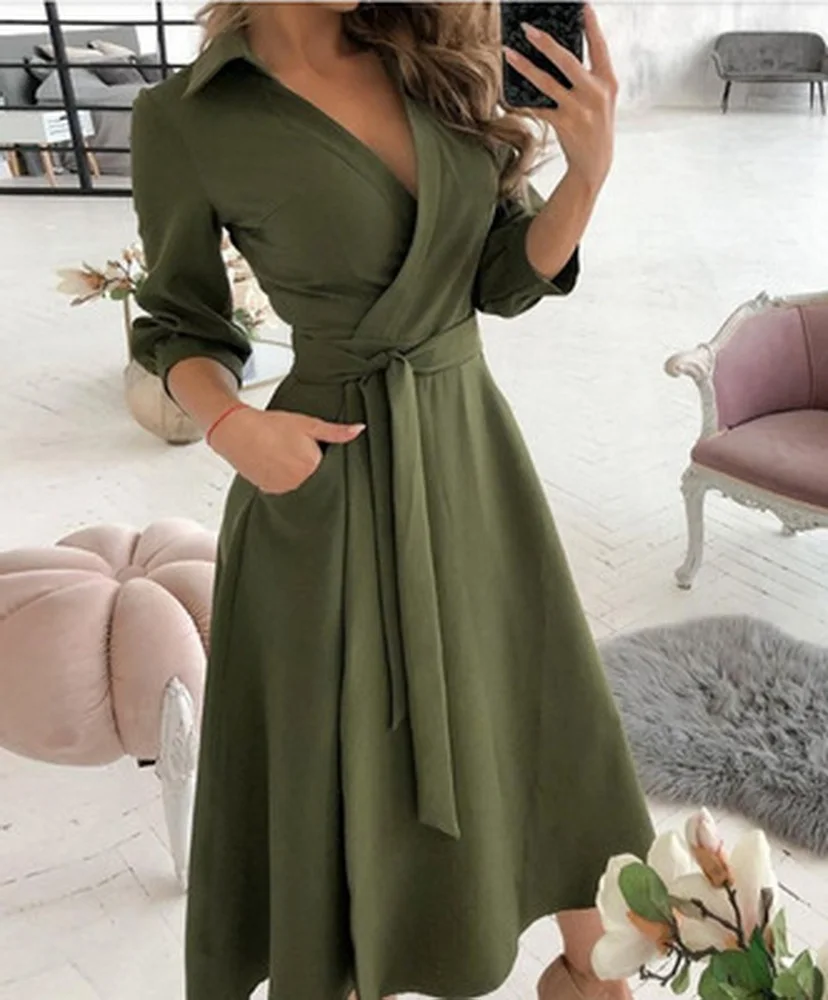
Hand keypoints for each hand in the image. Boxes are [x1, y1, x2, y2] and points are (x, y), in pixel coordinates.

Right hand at [209, 405, 364, 494]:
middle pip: (318, 480)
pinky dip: (286, 481)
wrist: (237, 431)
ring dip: (301, 477)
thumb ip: (336, 432)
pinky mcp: (272, 492)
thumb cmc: (272, 425)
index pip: (332, 471)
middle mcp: (299, 482)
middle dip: (315, 470)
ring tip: (288, 458)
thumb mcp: (309, 424)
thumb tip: (359, 429)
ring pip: (302, 487)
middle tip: (302, 454)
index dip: (329, 462)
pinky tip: (279, 466)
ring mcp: (284, 490)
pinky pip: (287, 490)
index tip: (324, 456)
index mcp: (312, 466)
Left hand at [504, 4, 617, 189]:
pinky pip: (538, 107)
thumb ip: (588, 77)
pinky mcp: (564, 124)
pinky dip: (522, 100)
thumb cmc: (595, 125)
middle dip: (545, 42)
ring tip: (508, 52)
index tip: (582, 5)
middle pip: (567, 60)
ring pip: (546, 82)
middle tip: (527, 29)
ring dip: (524, 66)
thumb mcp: (601, 99)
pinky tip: (509, 92)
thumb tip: (557, 54)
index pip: (599, 47)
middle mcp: (596, 93)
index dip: (591, 25)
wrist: (594, 164)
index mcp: (608, 82)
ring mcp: (579, 110)